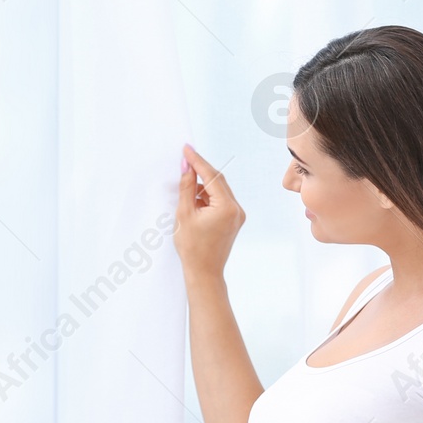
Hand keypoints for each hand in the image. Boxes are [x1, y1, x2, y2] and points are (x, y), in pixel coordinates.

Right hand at [175, 144, 244, 280]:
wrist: (204, 273)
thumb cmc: (192, 247)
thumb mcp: (184, 213)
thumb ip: (187, 187)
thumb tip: (187, 167)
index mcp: (226, 207)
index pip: (211, 176)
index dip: (197, 161)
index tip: (187, 149)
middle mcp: (237, 209)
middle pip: (218, 181)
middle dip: (201, 170)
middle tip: (185, 159)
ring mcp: (238, 215)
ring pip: (219, 191)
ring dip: (203, 186)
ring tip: (186, 189)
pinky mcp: (235, 220)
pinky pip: (220, 201)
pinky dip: (208, 198)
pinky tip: (194, 201)